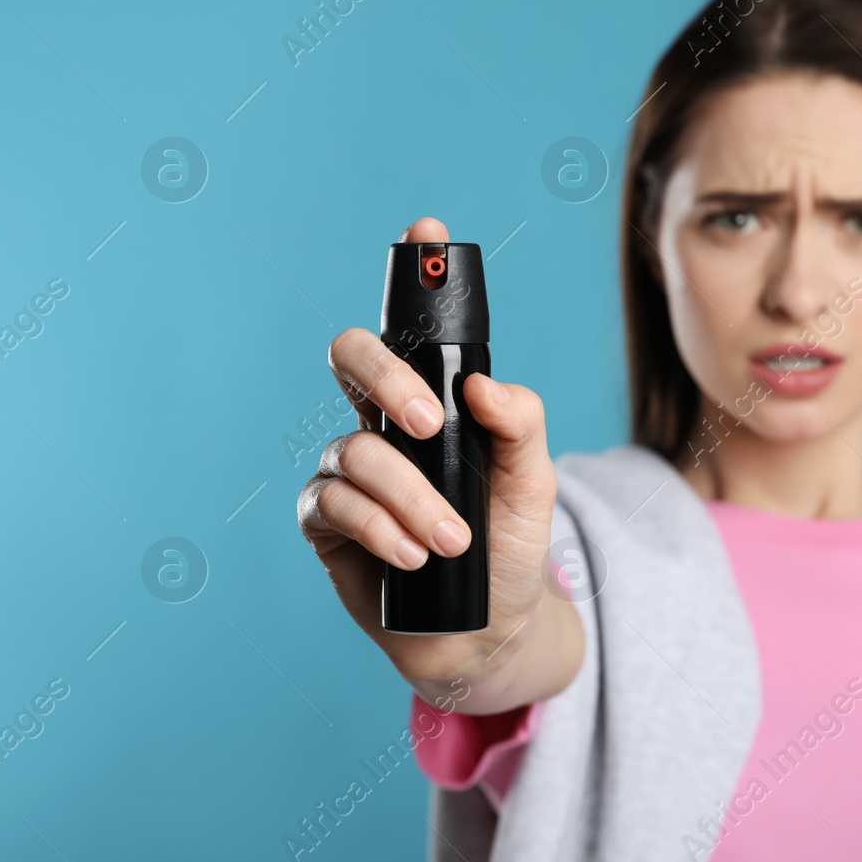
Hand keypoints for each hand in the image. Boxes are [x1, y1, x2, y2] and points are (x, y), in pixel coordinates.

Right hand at [297, 217, 582, 714]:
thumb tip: (481, 385)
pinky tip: (415, 555)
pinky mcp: (326, 522)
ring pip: (356, 449)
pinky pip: (333, 502)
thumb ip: (520, 423)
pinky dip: (379, 526)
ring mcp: (352, 470)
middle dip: (386, 377)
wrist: (487, 630)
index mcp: (436, 401)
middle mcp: (385, 423)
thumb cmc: (511, 547)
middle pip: (353, 357)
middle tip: (432, 423)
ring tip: (453, 542)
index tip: (427, 230)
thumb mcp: (535, 482)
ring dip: (410, 497)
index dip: (415, 272)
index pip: (418, 328)